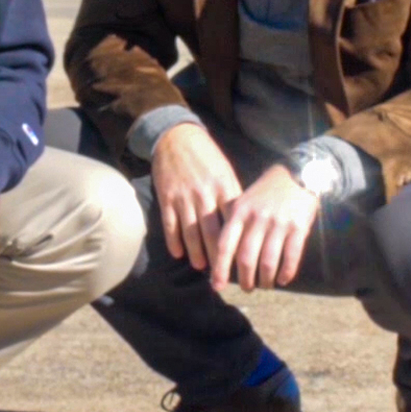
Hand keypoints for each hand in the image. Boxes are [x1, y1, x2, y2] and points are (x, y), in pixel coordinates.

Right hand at [150, 123, 242, 271]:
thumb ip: (233, 196)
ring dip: (197, 252)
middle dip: (219, 256)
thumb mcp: (226, 172)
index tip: (243, 260)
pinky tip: (178, 254)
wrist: (177, 137)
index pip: (234, 222)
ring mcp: (184, 197)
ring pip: (191, 232)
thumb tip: (243, 223)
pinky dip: (174, 241)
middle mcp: (205, 194)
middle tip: (223, 274)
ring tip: (202, 267)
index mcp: (224, 187)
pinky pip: (171, 224)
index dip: (238, 243)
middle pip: (214, 232)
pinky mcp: (167, 198)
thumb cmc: (207, 156)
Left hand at [210, 165, 319, 290]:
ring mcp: (279, 224)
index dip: (220, 269)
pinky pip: (291, 257)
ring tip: (264, 285)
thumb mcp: (244, 201)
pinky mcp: (299, 228)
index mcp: (239, 212)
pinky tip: (283, 280)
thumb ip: (233, 223)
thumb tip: (221, 255)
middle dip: (245, 279)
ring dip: (265, 280)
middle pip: (246, 258)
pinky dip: (286, 273)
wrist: (298, 174)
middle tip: (246, 288)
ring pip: (267, 262)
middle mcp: (257, 219)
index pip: (225, 245)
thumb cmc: (266, 191)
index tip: (216, 286)